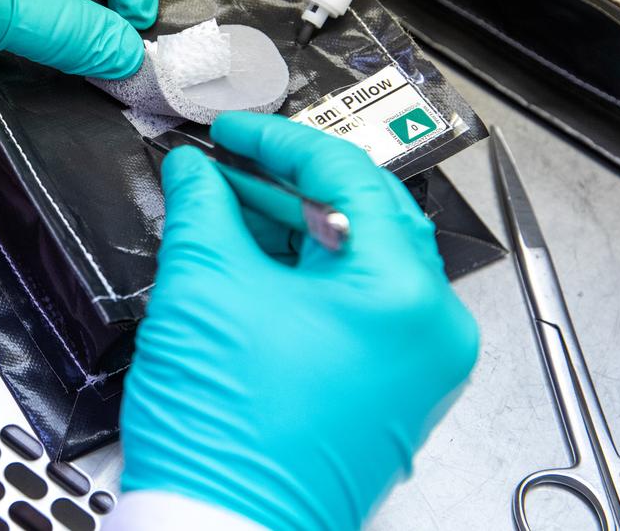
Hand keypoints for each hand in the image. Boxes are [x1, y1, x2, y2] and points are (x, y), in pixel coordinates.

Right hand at [121, 112, 478, 529]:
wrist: (221, 530)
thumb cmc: (232, 438)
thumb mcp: (205, 289)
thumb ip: (202, 207)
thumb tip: (194, 172)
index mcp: (405, 296)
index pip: (348, 178)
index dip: (278, 140)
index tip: (232, 129)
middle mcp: (425, 332)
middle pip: (359, 217)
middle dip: (282, 182)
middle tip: (227, 158)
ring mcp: (405, 367)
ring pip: (349, 264)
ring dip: (284, 227)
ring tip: (222, 201)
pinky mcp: (376, 392)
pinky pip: (344, 309)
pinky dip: (294, 276)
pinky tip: (242, 254)